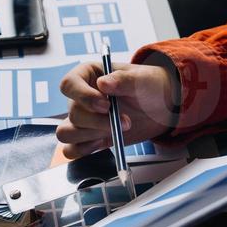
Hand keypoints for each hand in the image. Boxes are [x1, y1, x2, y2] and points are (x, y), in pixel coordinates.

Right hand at [56, 62, 177, 159]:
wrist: (160, 106)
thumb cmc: (148, 85)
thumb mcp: (142, 79)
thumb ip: (123, 80)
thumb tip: (103, 83)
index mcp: (87, 75)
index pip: (68, 85)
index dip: (84, 97)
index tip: (106, 105)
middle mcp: (80, 97)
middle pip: (73, 113)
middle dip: (99, 122)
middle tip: (126, 122)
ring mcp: (83, 119)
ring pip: (66, 133)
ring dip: (91, 136)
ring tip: (115, 132)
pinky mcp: (89, 138)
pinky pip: (71, 149)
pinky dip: (83, 151)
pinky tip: (103, 143)